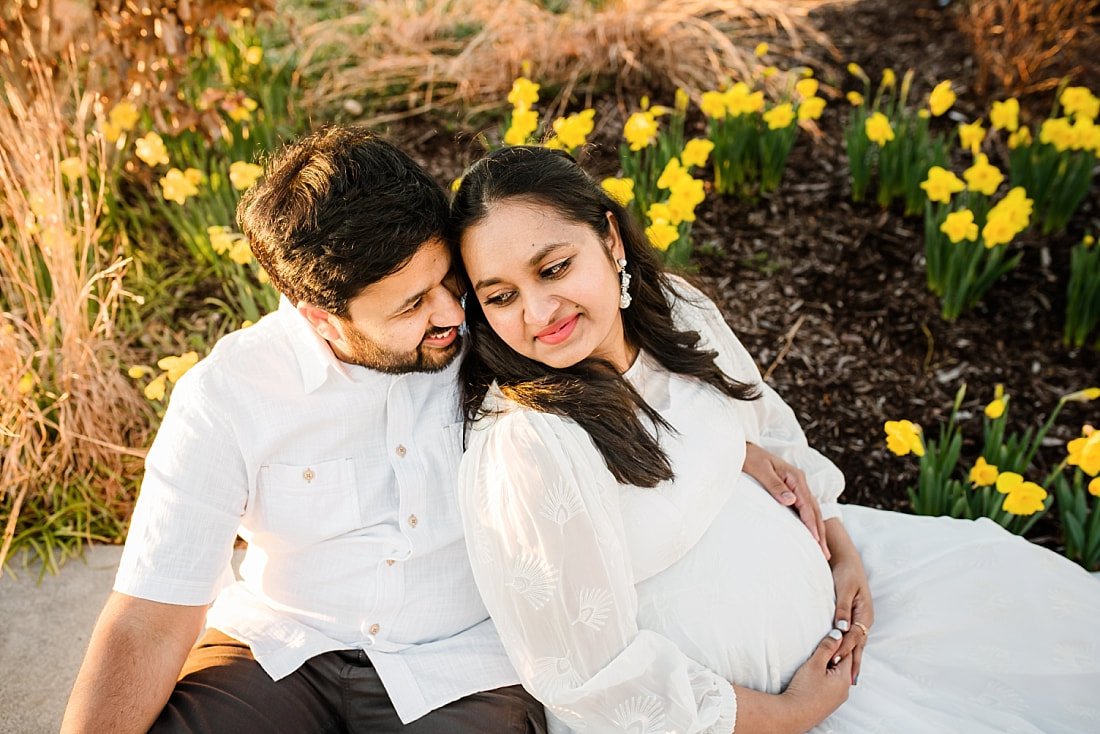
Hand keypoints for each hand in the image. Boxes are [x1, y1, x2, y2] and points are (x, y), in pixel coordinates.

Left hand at [743, 442, 829, 558]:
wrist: (743, 449)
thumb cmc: (750, 459)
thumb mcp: (760, 470)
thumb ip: (775, 485)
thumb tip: (790, 501)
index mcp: (795, 477)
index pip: (806, 505)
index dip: (811, 524)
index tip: (816, 541)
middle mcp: (799, 482)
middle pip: (814, 510)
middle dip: (820, 533)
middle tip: (825, 555)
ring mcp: (796, 486)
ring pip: (812, 511)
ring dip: (818, 530)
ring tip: (823, 551)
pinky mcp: (791, 491)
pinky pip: (804, 509)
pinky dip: (810, 523)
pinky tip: (812, 535)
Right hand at [781, 629, 851, 729]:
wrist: (793, 714)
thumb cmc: (803, 691)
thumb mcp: (815, 664)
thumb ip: (827, 647)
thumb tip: (838, 634)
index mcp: (844, 678)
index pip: (847, 653)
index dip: (840, 641)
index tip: (834, 633)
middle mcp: (845, 689)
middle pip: (844, 664)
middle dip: (836, 653)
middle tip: (825, 644)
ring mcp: (837, 698)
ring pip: (838, 675)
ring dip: (831, 666)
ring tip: (819, 660)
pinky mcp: (829, 703)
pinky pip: (833, 685)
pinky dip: (828, 677)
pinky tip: (816, 676)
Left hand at [825, 519, 872, 684]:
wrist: (847, 559)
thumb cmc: (845, 572)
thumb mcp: (843, 588)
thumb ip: (842, 608)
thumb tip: (842, 628)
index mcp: (864, 612)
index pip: (854, 636)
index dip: (844, 649)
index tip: (834, 660)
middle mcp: (865, 618)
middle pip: (859, 644)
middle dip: (854, 662)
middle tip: (849, 683)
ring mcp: (862, 619)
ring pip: (858, 643)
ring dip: (854, 659)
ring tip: (851, 678)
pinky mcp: (855, 617)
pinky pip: (854, 638)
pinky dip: (851, 649)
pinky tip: (847, 659)